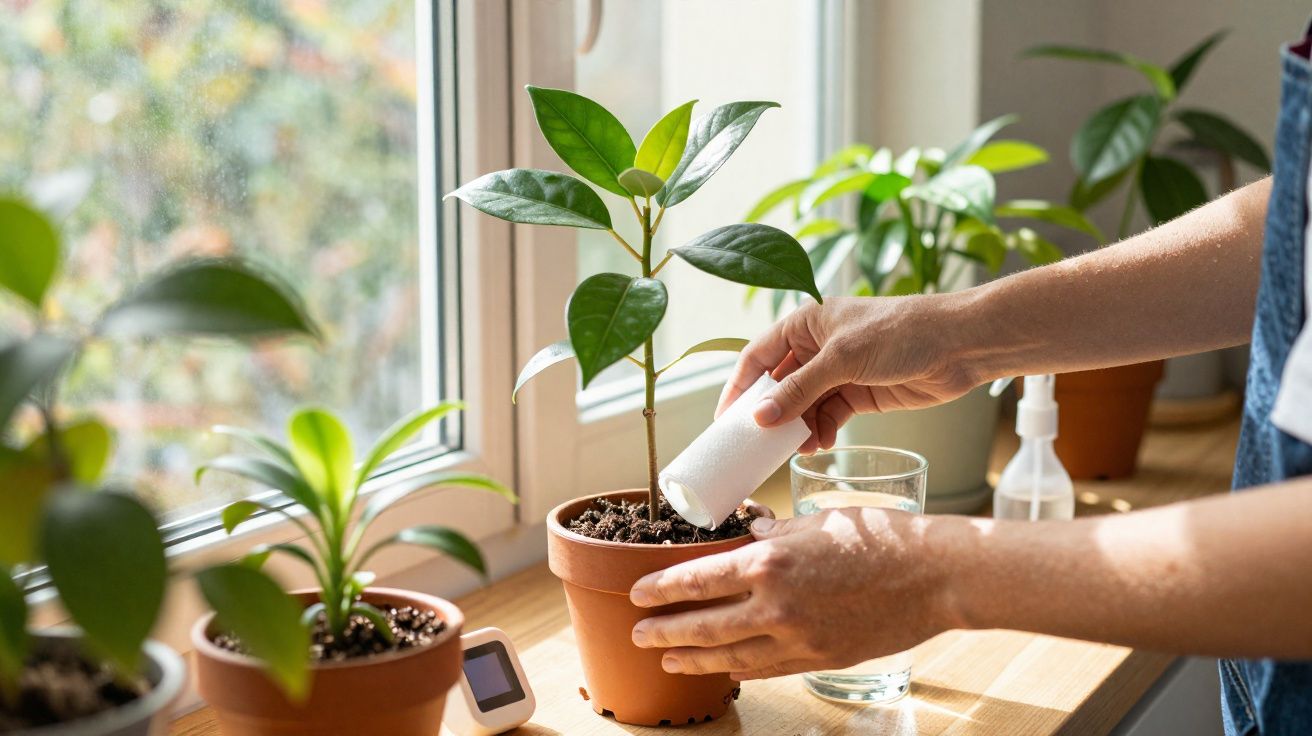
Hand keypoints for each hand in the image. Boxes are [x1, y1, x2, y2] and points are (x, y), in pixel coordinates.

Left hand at [628, 509, 958, 679]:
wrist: (934, 574)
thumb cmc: (879, 536)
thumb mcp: (817, 519)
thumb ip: (777, 531)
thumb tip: (752, 532)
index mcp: (769, 560)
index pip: (698, 580)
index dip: (661, 589)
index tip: (638, 594)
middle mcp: (775, 603)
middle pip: (703, 624)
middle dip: (664, 631)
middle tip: (638, 636)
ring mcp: (797, 636)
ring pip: (730, 654)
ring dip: (693, 659)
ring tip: (668, 661)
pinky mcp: (819, 657)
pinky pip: (767, 667)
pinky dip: (740, 668)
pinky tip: (723, 668)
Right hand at [717, 295, 979, 452]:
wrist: (958, 345)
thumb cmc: (900, 333)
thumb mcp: (842, 359)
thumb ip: (799, 390)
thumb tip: (760, 419)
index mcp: (805, 324)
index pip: (758, 357)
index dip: (739, 387)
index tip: (725, 420)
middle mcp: (817, 347)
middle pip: (779, 385)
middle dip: (769, 414)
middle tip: (754, 445)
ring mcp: (839, 372)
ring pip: (803, 405)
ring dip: (798, 427)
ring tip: (796, 448)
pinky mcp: (860, 394)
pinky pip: (828, 416)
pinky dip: (822, 431)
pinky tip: (821, 443)